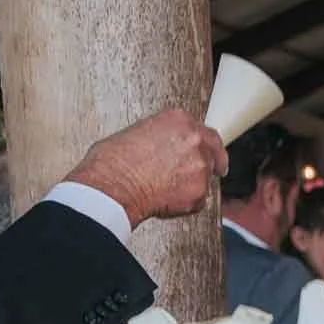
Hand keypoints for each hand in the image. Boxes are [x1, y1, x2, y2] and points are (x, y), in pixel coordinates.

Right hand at [63, 107, 224, 224]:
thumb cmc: (112, 163)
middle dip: (208, 162)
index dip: (203, 144)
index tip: (205, 151)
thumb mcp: (134, 133)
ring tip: (164, 189)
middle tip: (198, 173)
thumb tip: (160, 146)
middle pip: (213, 151)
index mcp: (178, 120)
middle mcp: (194, 139)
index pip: (202, 130)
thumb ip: (159, 137)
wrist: (110, 188)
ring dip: (192, 183)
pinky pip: (199, 199)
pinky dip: (186, 203)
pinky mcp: (199, 191)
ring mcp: (199, 165)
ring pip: (206, 176)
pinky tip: (165, 200)